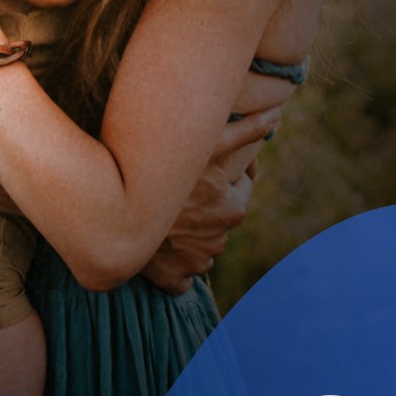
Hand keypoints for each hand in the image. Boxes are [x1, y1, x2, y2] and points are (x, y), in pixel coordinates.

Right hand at [139, 107, 278, 294]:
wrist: (120, 209)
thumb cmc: (167, 171)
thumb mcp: (209, 145)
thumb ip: (245, 131)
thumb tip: (275, 117)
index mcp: (232, 209)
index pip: (241, 189)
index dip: (227, 176)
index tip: (208, 169)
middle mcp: (219, 239)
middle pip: (219, 218)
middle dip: (207, 206)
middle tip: (182, 190)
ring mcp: (196, 261)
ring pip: (202, 246)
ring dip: (191, 235)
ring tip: (169, 215)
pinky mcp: (173, 278)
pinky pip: (181, 274)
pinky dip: (175, 264)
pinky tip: (162, 247)